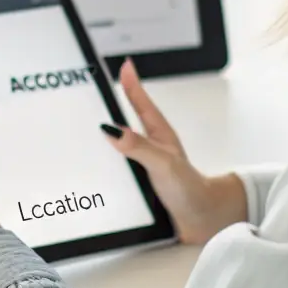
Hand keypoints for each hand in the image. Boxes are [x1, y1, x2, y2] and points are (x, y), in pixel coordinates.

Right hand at [102, 58, 246, 243]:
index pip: (141, 103)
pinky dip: (103, 169)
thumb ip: (139, 146)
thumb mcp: (163, 163)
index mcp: (158, 135)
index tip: (124, 65)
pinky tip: (93, 171)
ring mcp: (143, 166)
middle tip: (97, 91)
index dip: (131, 84)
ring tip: (88, 127)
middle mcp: (149, 148)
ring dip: (103, 142)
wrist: (199, 221)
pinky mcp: (137, 184)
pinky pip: (116, 172)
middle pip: (126, 122)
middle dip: (111, 107)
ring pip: (118, 149)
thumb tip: (113, 130)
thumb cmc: (190, 190)